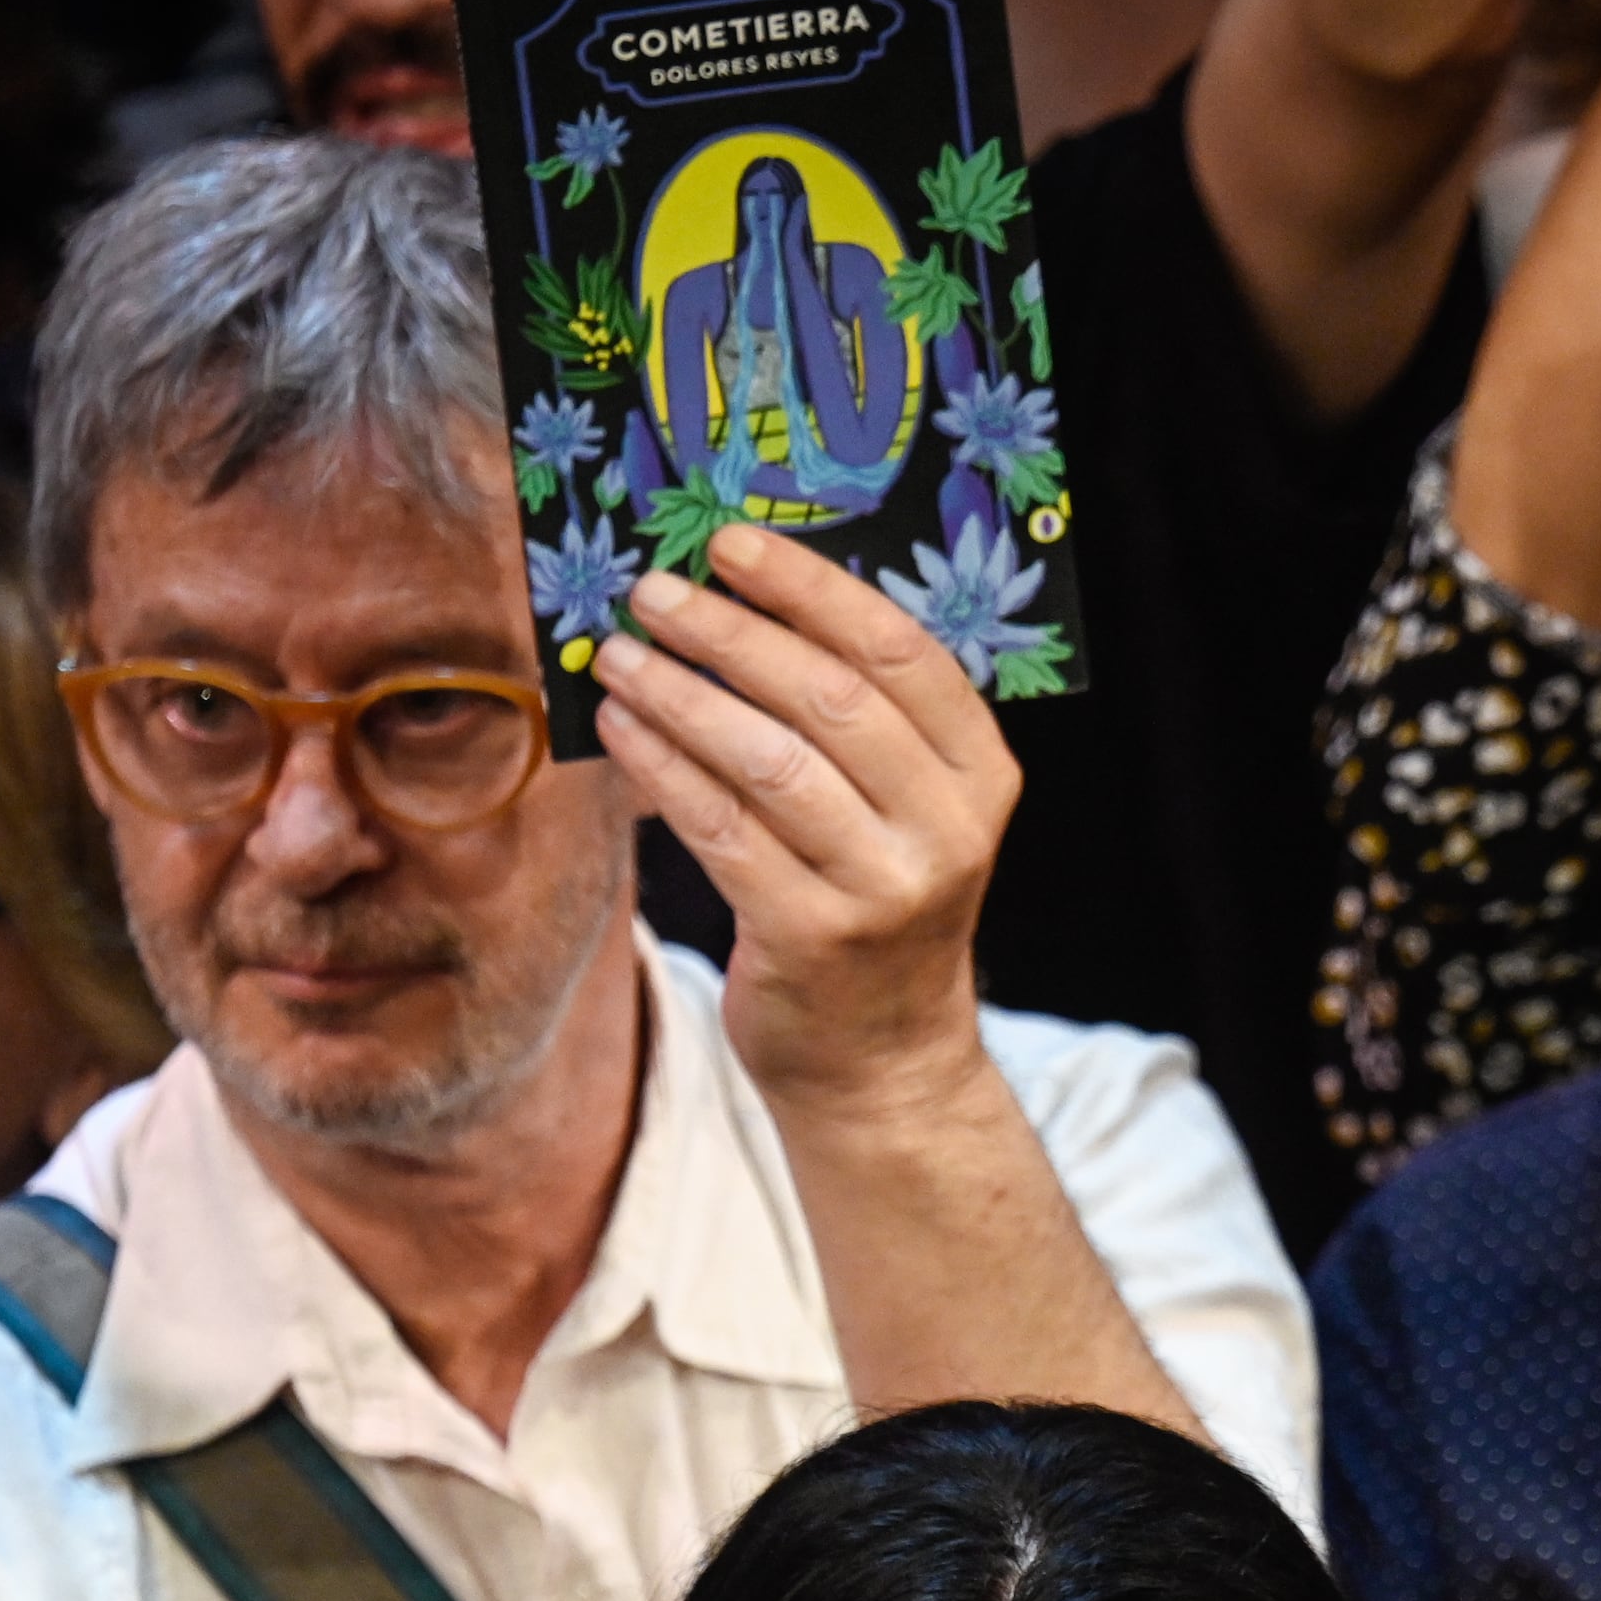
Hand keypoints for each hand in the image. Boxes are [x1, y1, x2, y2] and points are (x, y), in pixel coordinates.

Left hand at [591, 521, 1015, 1114]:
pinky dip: (662, 768)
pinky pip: (720, 828)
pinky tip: (621, 729)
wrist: (883, 1057)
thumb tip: (742, 596)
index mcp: (981, 776)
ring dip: (681, 696)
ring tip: (619, 655)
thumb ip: (862, 720)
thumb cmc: (877, 900)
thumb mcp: (907, 809)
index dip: (811, 589)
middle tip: (653, 592)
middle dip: (729, 633)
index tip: (730, 543)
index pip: (899, 654)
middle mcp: (947, 831)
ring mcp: (882, 889)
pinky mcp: (811, 936)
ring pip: (767, 760)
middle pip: (829, 699)